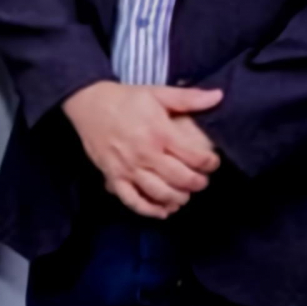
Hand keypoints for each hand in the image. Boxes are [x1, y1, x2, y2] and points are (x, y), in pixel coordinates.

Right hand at [61, 81, 224, 217]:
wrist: (87, 103)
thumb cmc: (125, 99)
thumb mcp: (157, 93)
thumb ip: (189, 97)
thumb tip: (219, 96)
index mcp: (160, 133)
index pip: (195, 157)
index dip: (210, 163)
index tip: (212, 162)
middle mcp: (146, 154)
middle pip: (181, 179)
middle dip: (198, 183)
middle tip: (201, 180)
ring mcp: (128, 168)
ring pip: (160, 193)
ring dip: (178, 198)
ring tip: (184, 194)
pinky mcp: (113, 176)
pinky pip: (132, 200)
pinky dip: (149, 210)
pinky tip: (162, 212)